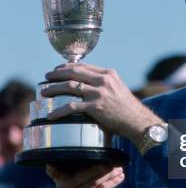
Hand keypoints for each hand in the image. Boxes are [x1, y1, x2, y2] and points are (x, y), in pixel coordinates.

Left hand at [42, 63, 162, 147]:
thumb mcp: (118, 89)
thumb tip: (88, 85)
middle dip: (56, 74)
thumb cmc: (128, 109)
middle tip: (46, 78)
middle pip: (73, 72)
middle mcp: (103, 80)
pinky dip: (59, 111)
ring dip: (53, 89)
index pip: (83, 66)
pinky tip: (51, 115)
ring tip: (44, 92)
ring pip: (69, 86)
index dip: (66, 67)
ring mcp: (99, 93)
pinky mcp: (95, 107)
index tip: (57, 70)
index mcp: (108, 74)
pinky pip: (71, 107)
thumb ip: (104, 84)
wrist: (138, 122)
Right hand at [46, 163, 124, 187]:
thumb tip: (89, 151)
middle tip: (112, 160)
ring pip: (96, 181)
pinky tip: (120, 176)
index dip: (52, 169)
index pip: (54, 173)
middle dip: (100, 166)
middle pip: (84, 174)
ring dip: (110, 174)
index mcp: (60, 183)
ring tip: (119, 168)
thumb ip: (73, 171)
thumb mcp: (74, 183)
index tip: (51, 164)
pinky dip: (113, 181)